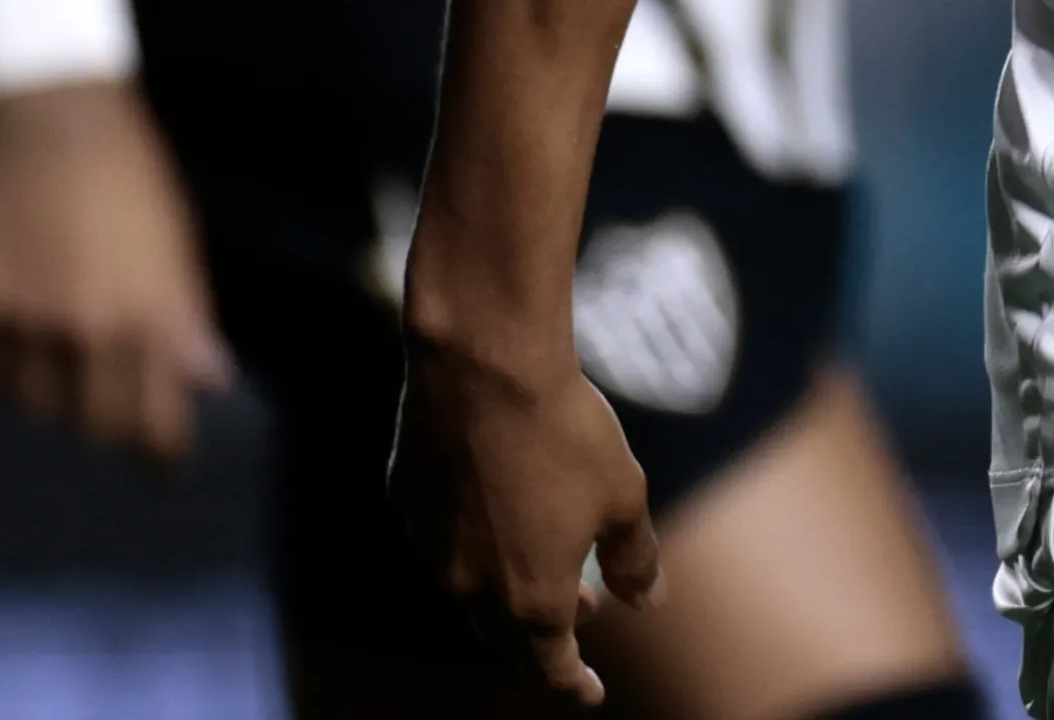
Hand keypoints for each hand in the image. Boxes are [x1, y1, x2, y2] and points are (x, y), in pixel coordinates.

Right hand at [0, 81, 235, 470]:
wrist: (55, 120)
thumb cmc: (132, 178)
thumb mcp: (179, 245)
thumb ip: (186, 317)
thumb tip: (207, 378)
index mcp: (148, 315)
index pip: (155, 420)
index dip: (161, 453)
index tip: (163, 467)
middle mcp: (85, 330)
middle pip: (95, 425)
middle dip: (111, 426)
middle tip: (117, 413)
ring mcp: (24, 321)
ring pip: (37, 406)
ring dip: (57, 400)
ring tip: (69, 374)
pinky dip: (7, 375)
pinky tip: (23, 353)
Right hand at [392, 322, 660, 703]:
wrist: (484, 366)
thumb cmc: (565, 432)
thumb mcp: (623, 495)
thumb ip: (635, 559)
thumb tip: (647, 601)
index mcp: (531, 598)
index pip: (549, 667)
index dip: (572, 685)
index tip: (589, 693)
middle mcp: (471, 588)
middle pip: (506, 635)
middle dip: (543, 633)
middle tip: (582, 611)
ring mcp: (430, 549)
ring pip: (469, 589)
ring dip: (505, 585)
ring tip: (543, 554)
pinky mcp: (407, 503)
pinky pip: (441, 537)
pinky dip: (472, 536)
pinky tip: (496, 502)